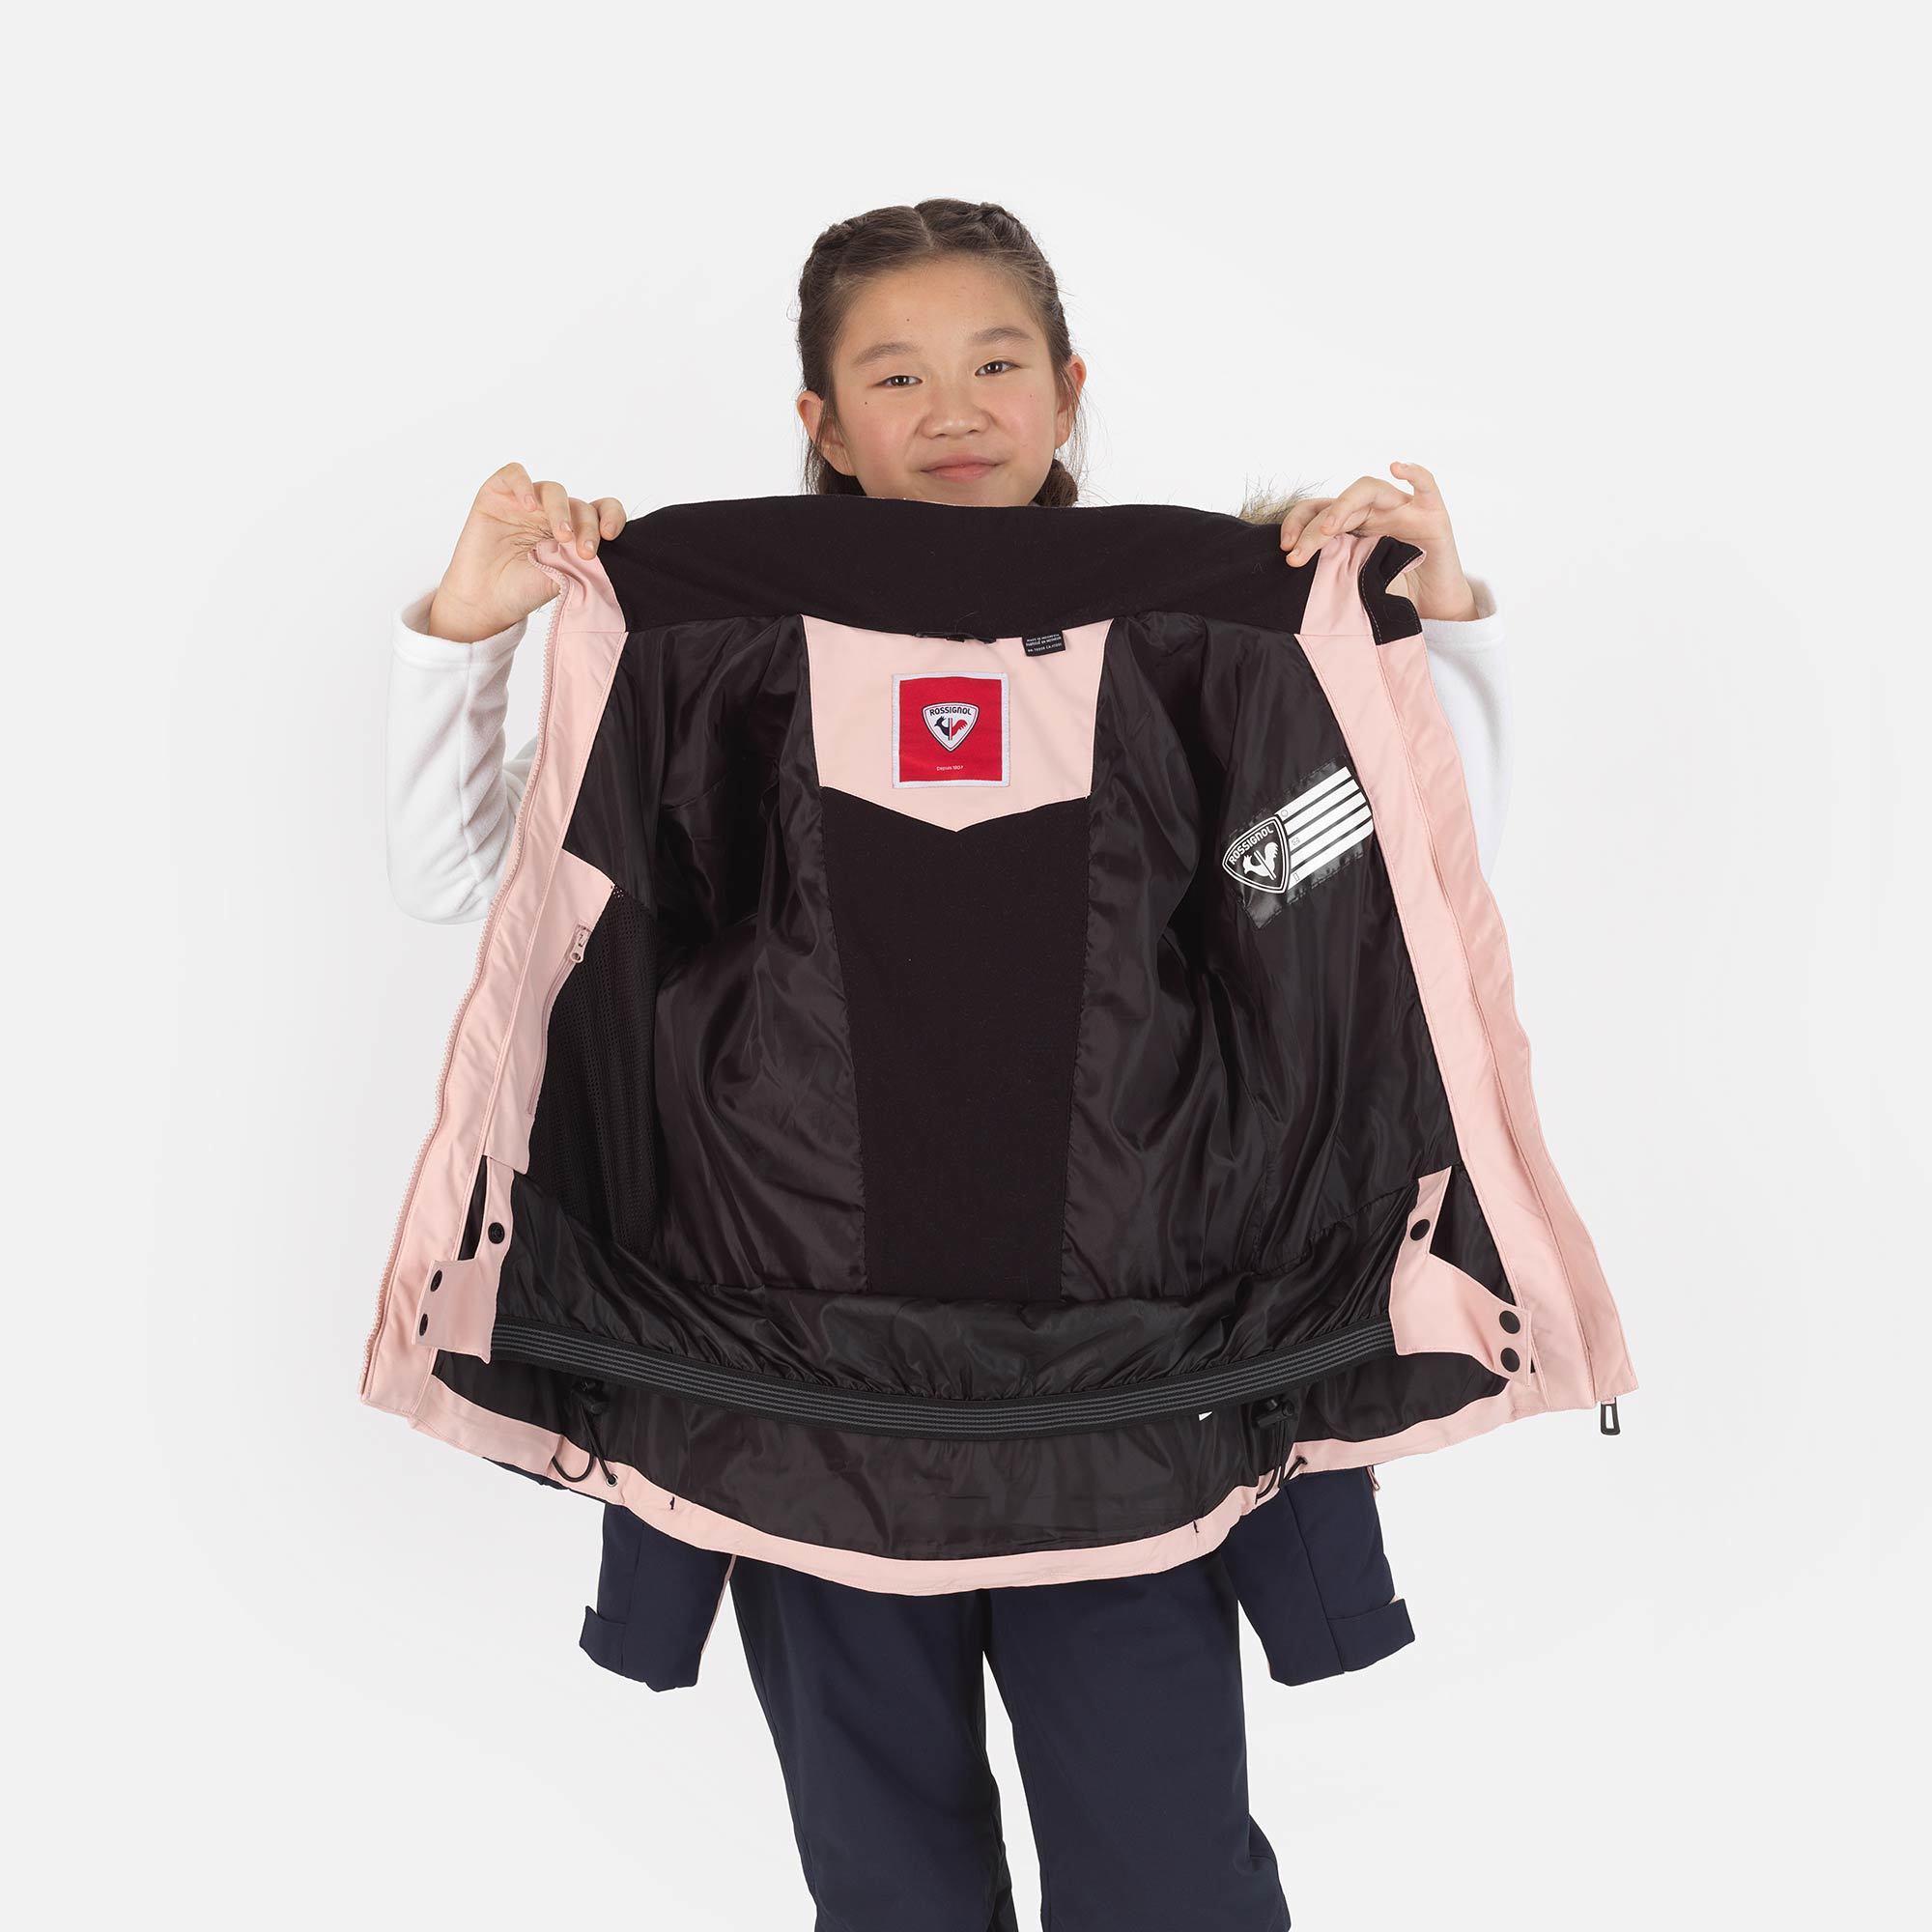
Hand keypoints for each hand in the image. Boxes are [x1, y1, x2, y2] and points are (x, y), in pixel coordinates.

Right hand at [426, 462, 626, 642]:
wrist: (487, 601)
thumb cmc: (523, 590)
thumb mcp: (564, 578)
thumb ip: (585, 560)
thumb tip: (609, 551)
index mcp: (573, 531)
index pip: (601, 511)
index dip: (611, 516)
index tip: (611, 535)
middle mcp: (551, 513)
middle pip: (579, 504)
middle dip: (587, 527)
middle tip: (584, 552)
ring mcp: (525, 503)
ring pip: (553, 490)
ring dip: (561, 511)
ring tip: (562, 537)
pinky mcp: (497, 494)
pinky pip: (514, 474)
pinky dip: (524, 485)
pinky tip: (530, 507)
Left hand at [1279, 461, 1476, 621]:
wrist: (1436, 601)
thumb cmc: (1397, 591)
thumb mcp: (1357, 583)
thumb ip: (1334, 571)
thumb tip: (1299, 575)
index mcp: (1355, 525)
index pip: (1318, 511)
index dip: (1298, 523)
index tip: (1285, 548)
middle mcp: (1375, 511)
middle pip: (1337, 505)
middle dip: (1313, 530)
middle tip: (1295, 556)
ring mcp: (1404, 509)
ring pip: (1369, 490)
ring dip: (1344, 505)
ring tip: (1328, 530)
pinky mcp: (1433, 514)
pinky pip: (1426, 485)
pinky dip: (1414, 473)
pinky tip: (1397, 468)